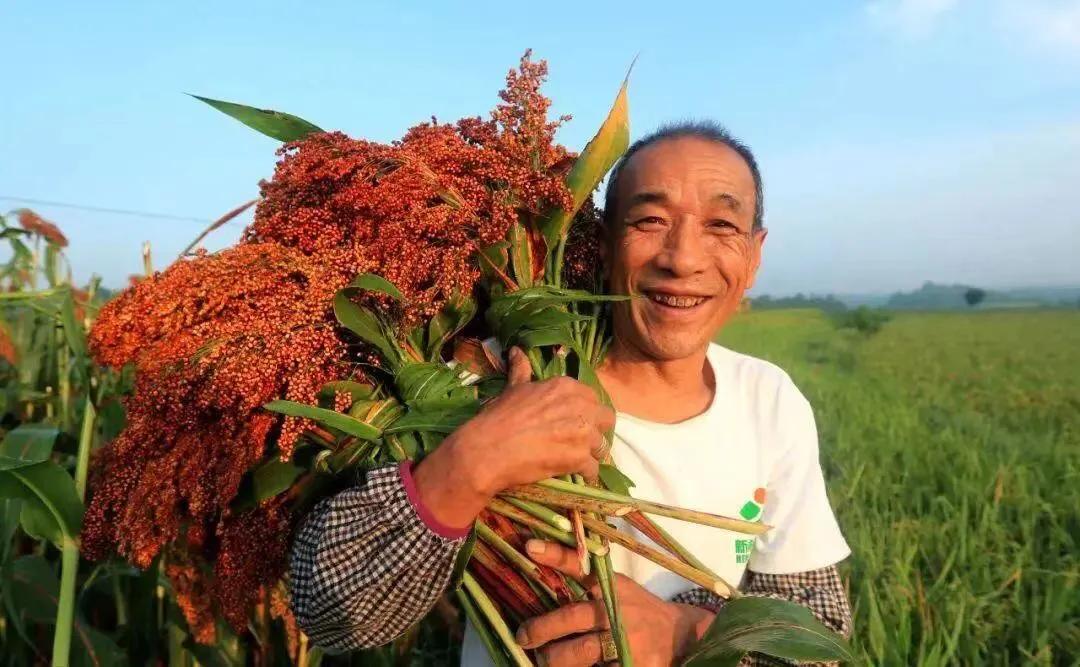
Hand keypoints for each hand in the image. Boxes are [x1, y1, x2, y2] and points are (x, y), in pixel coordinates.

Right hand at [413, 347, 614, 529]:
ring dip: (590, 454)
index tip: (573, 422)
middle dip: (595, 432)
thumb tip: (516, 350)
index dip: (586, 412)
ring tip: (574, 460)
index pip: (594, 398)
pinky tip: (574, 474)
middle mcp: (580, 406)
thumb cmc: (499, 418)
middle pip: (606, 420)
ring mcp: (582, 433)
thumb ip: (522, 370)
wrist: (488, 449)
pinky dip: (585, 474)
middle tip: (577, 442)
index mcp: (567, 387)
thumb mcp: (513, 388)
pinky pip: (593, 469)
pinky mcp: (579, 458)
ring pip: (601, 446)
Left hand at [516, 539, 713, 665]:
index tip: (530, 548)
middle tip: (523, 636)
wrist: (679, 636)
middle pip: (573, 617)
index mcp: (611, 586)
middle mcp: (617, 611)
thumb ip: (588, 583)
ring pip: (582, 652)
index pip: (580, 566)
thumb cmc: (638, 609)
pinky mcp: (633, 666)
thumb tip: (540, 568)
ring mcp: (626, 641)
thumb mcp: (617, 587)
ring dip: (556, 658)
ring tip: (542, 660)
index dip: (556, 556)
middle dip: (542, 628)